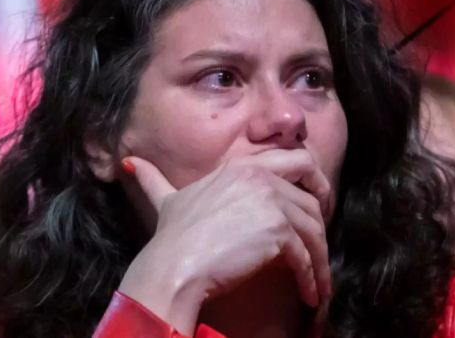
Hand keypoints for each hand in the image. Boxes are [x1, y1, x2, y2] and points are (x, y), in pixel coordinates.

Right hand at [117, 149, 333, 334]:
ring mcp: (271, 202)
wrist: (173, 265)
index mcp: (241, 166)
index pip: (297, 159)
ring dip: (321, 258)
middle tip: (324, 240)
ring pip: (314, 228)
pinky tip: (309, 294)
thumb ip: (154, 180)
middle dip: (325, 217)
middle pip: (312, 193)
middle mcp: (260, 177)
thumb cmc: (171, 237)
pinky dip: (313, 277)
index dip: (314, 181)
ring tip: (319, 282)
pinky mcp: (278, 232)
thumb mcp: (166, 201)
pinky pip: (307, 255)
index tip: (316, 202)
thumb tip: (129, 163)